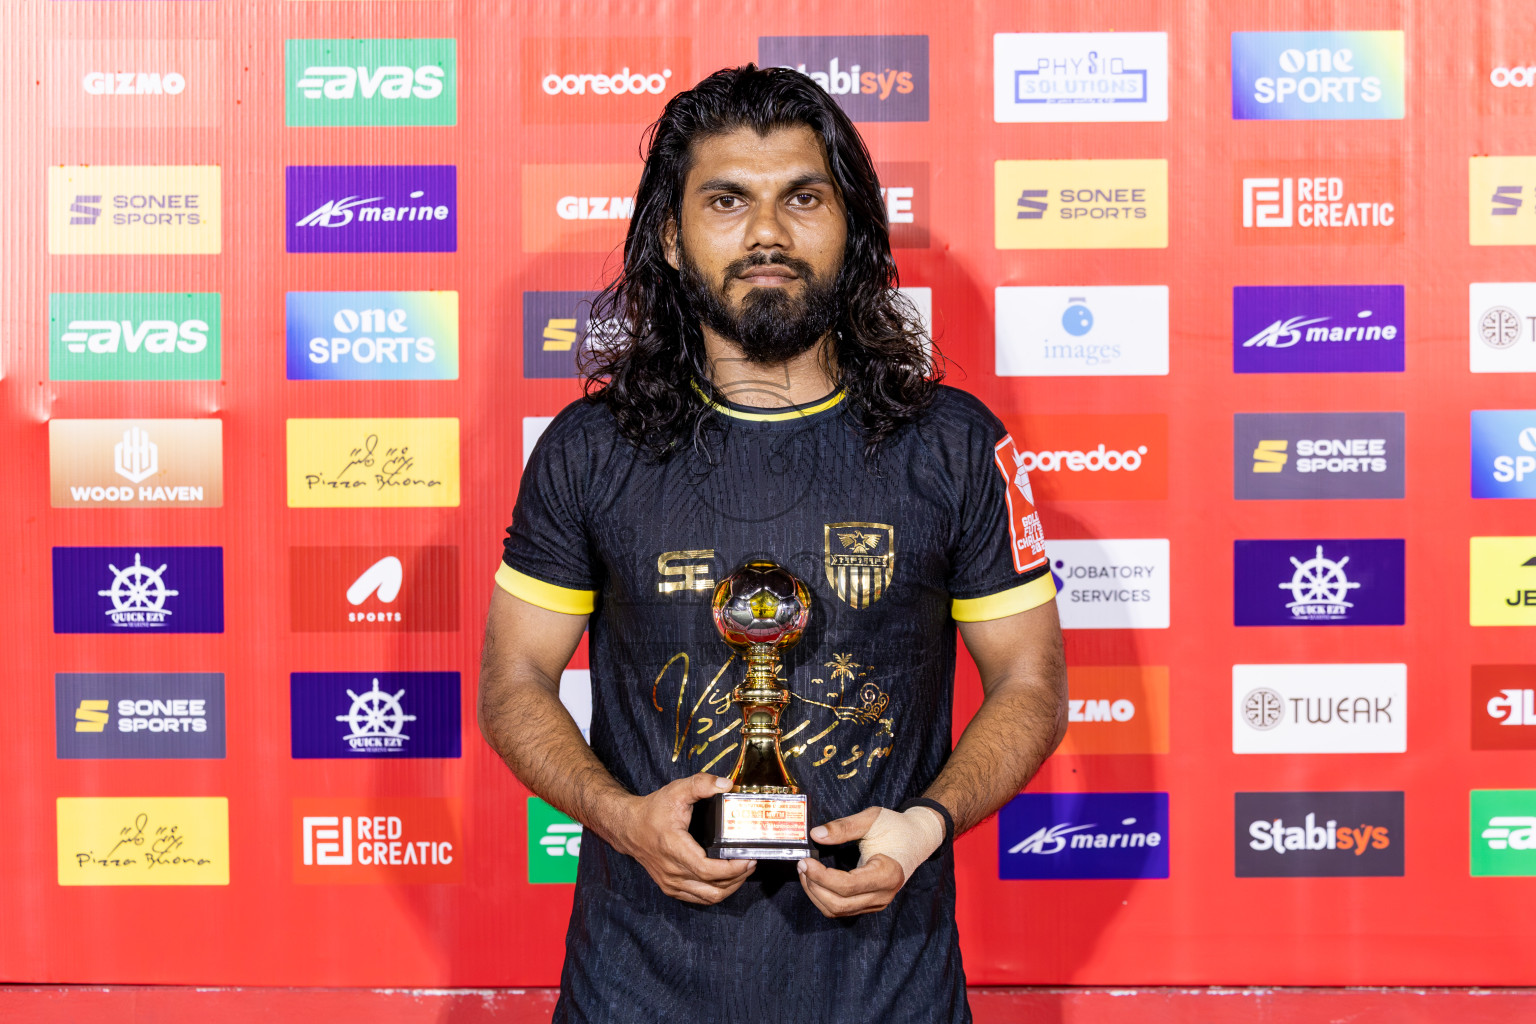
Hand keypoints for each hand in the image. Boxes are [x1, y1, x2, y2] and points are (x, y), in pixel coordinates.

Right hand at [611, 773, 755, 904]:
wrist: (629, 828)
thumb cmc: (653, 811)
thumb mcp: (676, 791)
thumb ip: (701, 784)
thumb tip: (726, 784)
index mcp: (674, 848)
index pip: (707, 870)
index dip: (732, 869)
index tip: (748, 858)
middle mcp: (672, 871)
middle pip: (713, 888)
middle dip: (738, 877)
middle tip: (751, 862)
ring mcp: (671, 883)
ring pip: (709, 897)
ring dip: (730, 887)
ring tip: (743, 870)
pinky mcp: (671, 888)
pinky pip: (700, 898)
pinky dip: (717, 892)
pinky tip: (728, 879)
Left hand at [797, 806, 905, 917]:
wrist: (917, 838)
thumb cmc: (896, 827)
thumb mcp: (871, 819)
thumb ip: (843, 827)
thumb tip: (816, 835)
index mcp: (887, 875)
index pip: (847, 886)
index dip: (822, 877)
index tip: (805, 861)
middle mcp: (883, 895)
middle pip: (839, 904)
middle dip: (815, 887)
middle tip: (802, 865)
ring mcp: (877, 902)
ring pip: (838, 910)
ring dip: (816, 894)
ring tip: (806, 872)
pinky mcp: (870, 903)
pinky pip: (842, 909)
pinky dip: (824, 897)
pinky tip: (816, 880)